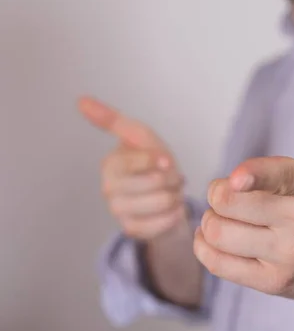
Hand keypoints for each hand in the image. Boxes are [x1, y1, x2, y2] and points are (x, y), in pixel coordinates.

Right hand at [79, 97, 186, 240]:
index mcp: (110, 164)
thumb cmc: (152, 161)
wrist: (165, 194)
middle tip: (170, 178)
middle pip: (155, 183)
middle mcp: (109, 189)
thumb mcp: (140, 136)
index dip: (159, 160)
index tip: (164, 160)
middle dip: (171, 178)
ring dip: (175, 196)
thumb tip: (80, 100)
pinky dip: (174, 214)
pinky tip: (170, 209)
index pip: (139, 161)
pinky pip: (162, 223)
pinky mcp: (132, 230)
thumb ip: (112, 120)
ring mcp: (118, 212)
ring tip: (169, 192)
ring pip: (162, 202)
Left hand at [194, 68, 293, 299]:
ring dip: (212, 219)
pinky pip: (217, 263)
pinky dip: (206, 244)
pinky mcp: (274, 284)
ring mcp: (289, 258)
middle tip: (231, 192)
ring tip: (229, 214)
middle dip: (221, 193)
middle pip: (229, 204)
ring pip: (218, 232)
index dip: (250, 177)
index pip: (279, 177)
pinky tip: (221, 236)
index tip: (234, 180)